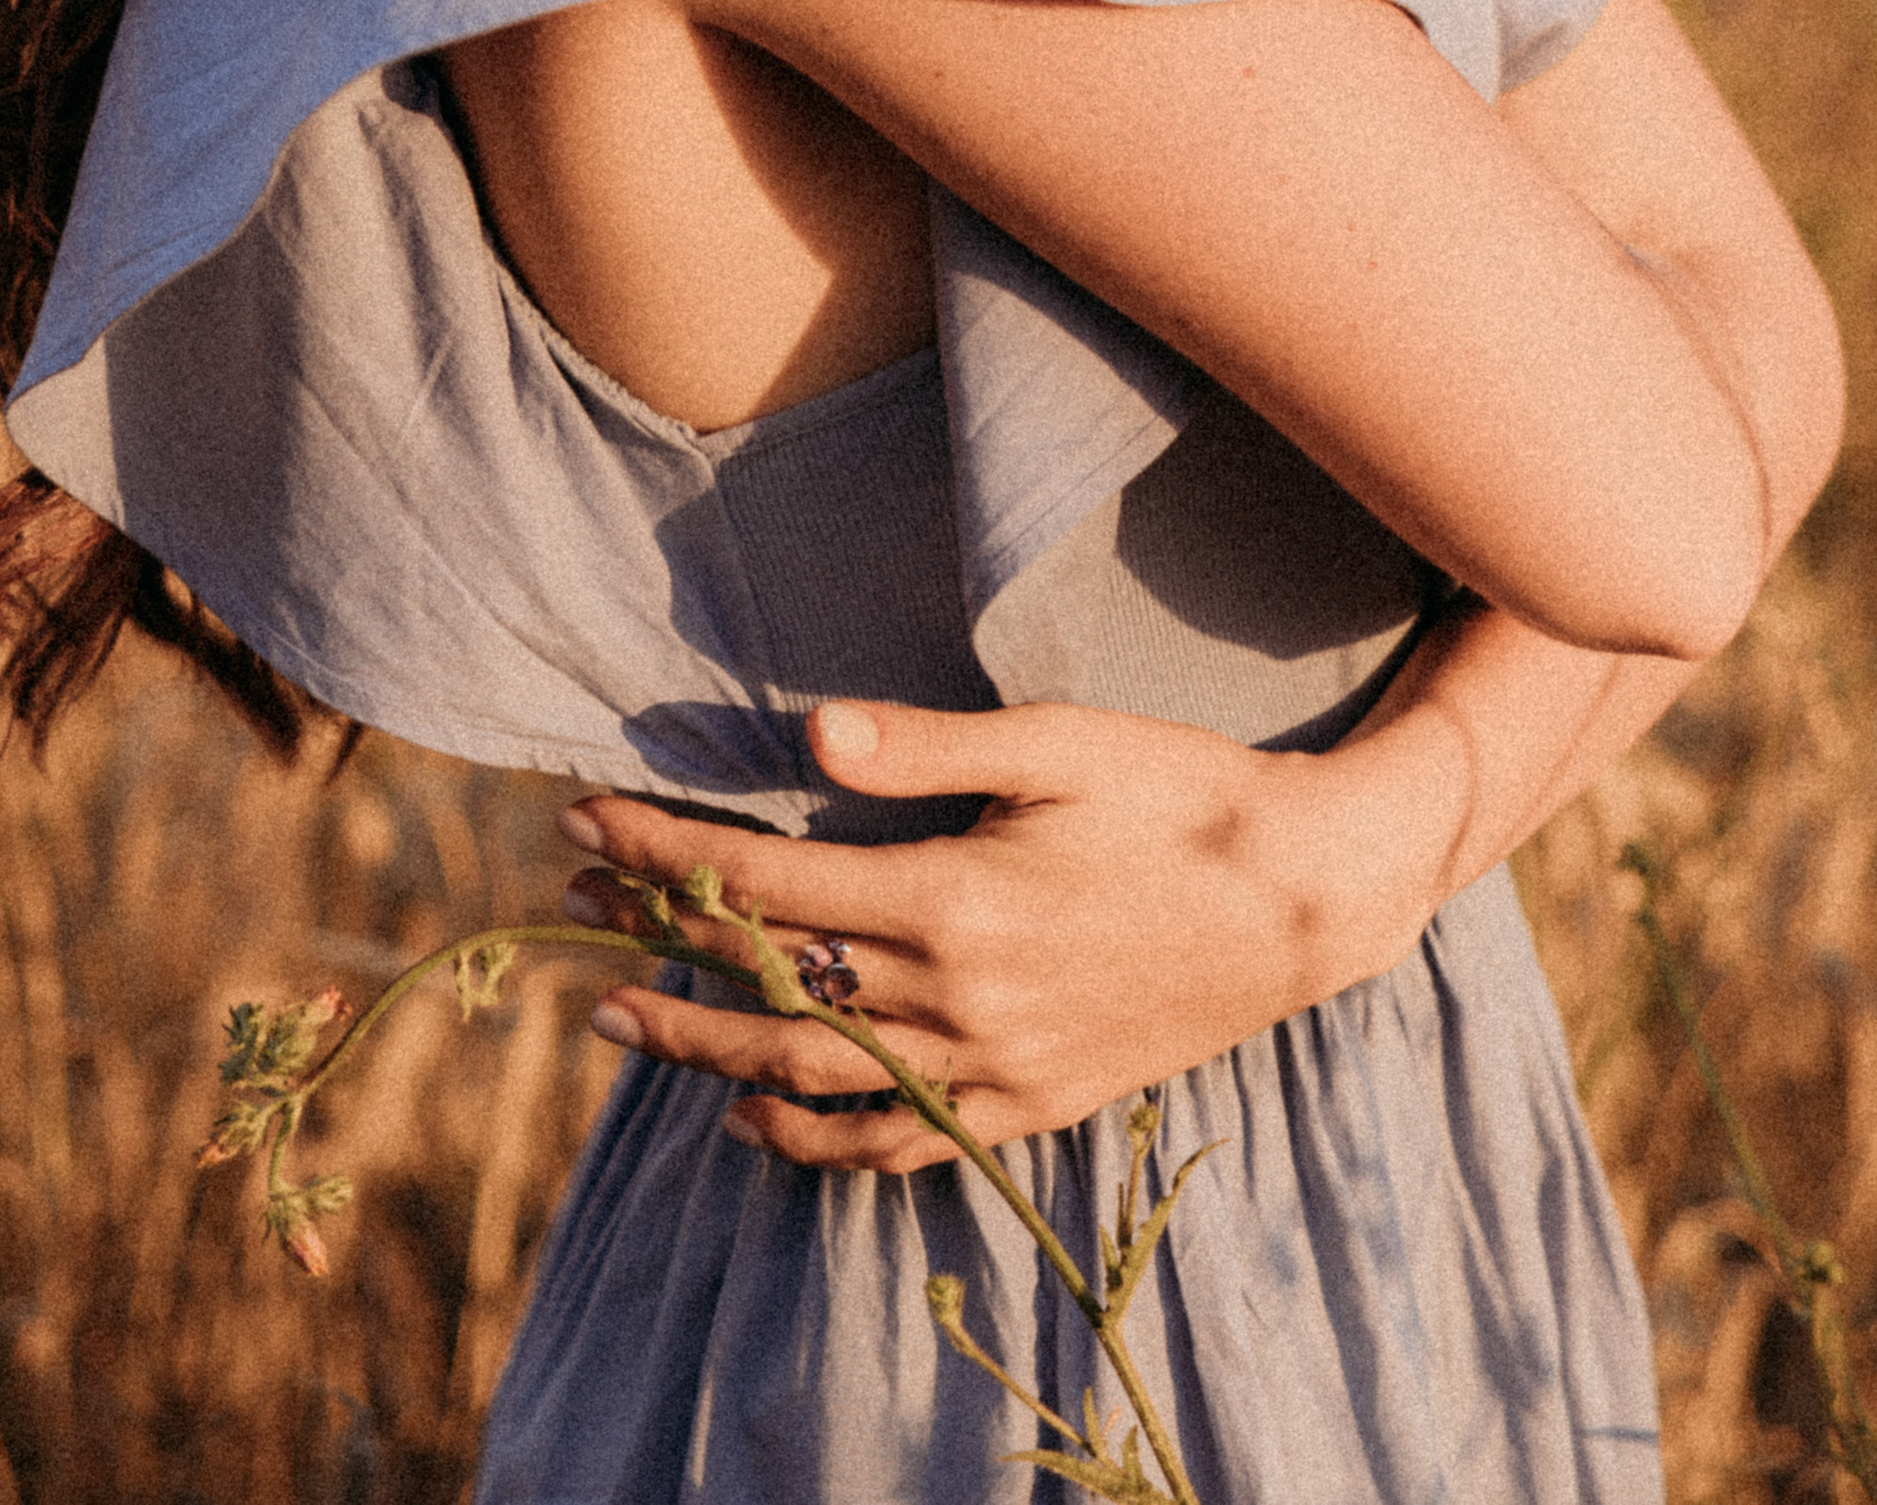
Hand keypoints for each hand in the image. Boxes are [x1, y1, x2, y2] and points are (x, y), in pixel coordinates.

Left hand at [557, 693, 1451, 1173]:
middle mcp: (955, 1001)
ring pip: (808, 1079)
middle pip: (763, 986)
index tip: (585, 820)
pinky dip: (810, 1140)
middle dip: (655, 948)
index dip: (662, 851)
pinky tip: (755, 1119)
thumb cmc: (1181, 792)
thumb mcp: (1060, 742)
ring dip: (700, 1054)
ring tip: (619, 1028)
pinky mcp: (1025, 1103)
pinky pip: (892, 1143)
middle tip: (573, 910)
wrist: (1304, 899)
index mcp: (953, 901)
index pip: (763, 886)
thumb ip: (927, 748)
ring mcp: (989, 1067)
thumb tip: (808, 733)